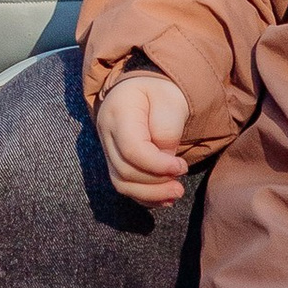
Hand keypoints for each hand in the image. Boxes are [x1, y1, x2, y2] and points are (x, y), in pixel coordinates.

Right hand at [96, 68, 190, 209]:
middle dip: (155, 183)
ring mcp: (107, 147)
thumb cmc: (161, 91)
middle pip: (124, 170)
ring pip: (121, 182)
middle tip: (180, 185)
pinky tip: (164, 198)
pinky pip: (124, 185)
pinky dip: (144, 196)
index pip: (132, 149)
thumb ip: (167, 129)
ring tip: (175, 193)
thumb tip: (164, 160)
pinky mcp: (114, 159)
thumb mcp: (171, 100)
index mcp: (119, 111)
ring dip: (149, 194)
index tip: (182, 167)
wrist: (146, 88)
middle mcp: (106, 131)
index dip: (158, 165)